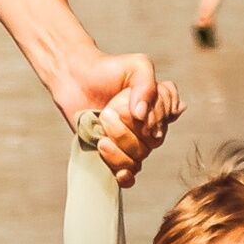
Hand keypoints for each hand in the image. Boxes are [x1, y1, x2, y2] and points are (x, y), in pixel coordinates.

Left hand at [58, 50, 180, 184]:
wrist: (73, 77)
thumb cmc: (106, 68)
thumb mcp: (136, 66)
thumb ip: (147, 85)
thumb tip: (142, 116)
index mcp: (158, 105)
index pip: (169, 115)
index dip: (156, 116)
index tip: (136, 110)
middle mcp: (148, 125)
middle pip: (153, 141)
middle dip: (130, 132)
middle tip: (107, 115)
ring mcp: (131, 141)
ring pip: (139, 158)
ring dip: (121, 150)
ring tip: (102, 139)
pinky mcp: (113, 154)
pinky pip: (129, 175)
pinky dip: (126, 177)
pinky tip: (120, 173)